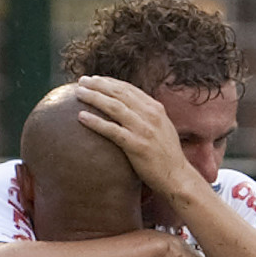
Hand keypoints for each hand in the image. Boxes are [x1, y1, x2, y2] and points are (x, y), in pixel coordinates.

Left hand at [76, 78, 191, 199]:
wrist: (177, 177)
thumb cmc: (167, 156)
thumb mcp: (162, 129)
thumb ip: (148, 117)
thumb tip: (130, 109)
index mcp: (156, 109)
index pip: (129, 89)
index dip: (109, 82)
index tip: (95, 79)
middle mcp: (150, 115)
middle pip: (119, 93)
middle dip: (98, 84)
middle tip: (81, 81)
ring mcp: (143, 129)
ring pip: (114, 107)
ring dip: (94, 97)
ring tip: (78, 93)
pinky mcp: (136, 145)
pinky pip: (111, 130)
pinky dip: (95, 122)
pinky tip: (81, 117)